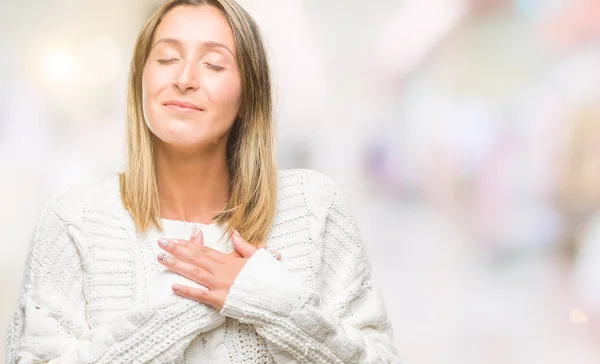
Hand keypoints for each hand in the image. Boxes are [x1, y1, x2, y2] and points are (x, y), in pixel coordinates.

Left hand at [156, 228, 279, 309]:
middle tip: (160, 243)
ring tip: (161, 258)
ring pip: (195, 272)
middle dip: (177, 249)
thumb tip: (234, 233)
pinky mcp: (221, 299)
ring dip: (177, 264)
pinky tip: (173, 286)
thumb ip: (244, 246)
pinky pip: (201, 295)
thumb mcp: (259, 257)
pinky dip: (187, 290)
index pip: (205, 250)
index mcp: (231, 260)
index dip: (189, 243)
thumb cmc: (269, 278)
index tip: (175, 238)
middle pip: (196, 257)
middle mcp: (223, 270)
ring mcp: (220, 284)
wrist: (278, 296)